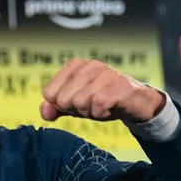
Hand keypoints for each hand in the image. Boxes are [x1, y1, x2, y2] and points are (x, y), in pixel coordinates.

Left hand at [39, 59, 164, 124]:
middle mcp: (89, 66)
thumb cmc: (104, 100)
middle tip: (92, 106)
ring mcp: (104, 74)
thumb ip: (57, 107)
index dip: (62, 105)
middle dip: (76, 110)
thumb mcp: (76, 104)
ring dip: (90, 112)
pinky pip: (97, 106)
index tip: (79, 103)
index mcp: (74, 66)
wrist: (137, 103)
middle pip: (63, 99)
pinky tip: (111, 108)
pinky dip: (102, 114)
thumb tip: (44, 112)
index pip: (49, 93)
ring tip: (103, 106)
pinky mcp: (119, 86)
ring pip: (79, 103)